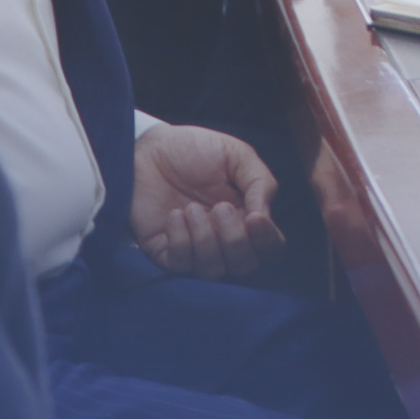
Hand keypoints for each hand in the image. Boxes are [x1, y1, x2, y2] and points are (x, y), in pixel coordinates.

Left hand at [131, 120, 280, 279]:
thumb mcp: (237, 155)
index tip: (254, 218)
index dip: (267, 240)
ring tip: (191, 208)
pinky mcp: (163, 251)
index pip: (270, 248)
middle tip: (220, 207)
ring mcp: (193, 247)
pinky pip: (180, 264)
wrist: (149, 147)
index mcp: (246, 218)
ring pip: (213, 271)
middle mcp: (223, 239)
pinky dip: (180, 241)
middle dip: (235, 240)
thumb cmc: (195, 149)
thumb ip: (260, 183)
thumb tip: (264, 217)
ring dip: (205, 239)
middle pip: (244, 266)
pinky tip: (174, 215)